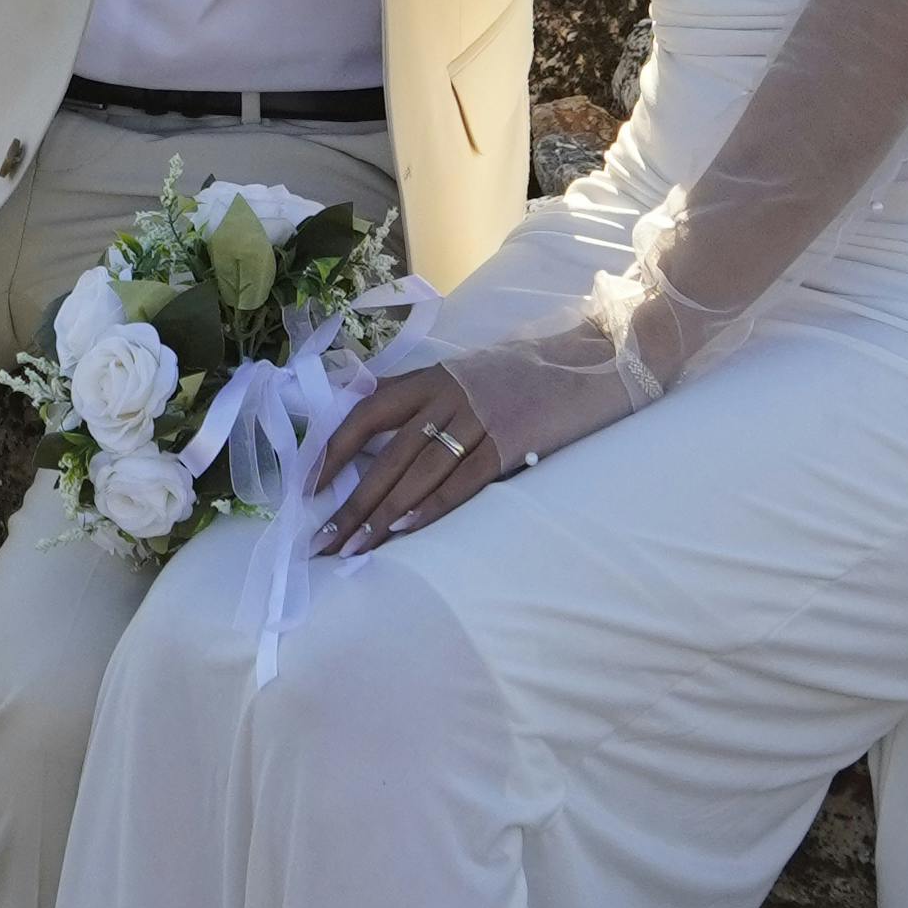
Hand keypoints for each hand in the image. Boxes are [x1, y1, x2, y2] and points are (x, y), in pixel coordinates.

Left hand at [316, 320, 630, 551]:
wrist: (597, 358)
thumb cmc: (529, 372)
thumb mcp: (470, 373)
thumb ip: (428, 397)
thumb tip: (376, 422)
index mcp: (433, 376)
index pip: (368, 412)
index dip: (335, 450)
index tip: (311, 486)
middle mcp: (449, 394)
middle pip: (387, 455)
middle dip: (352, 503)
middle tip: (324, 541)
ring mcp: (481, 417)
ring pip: (418, 472)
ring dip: (383, 516)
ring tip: (355, 549)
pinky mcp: (513, 440)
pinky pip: (464, 480)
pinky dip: (433, 506)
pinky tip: (407, 530)